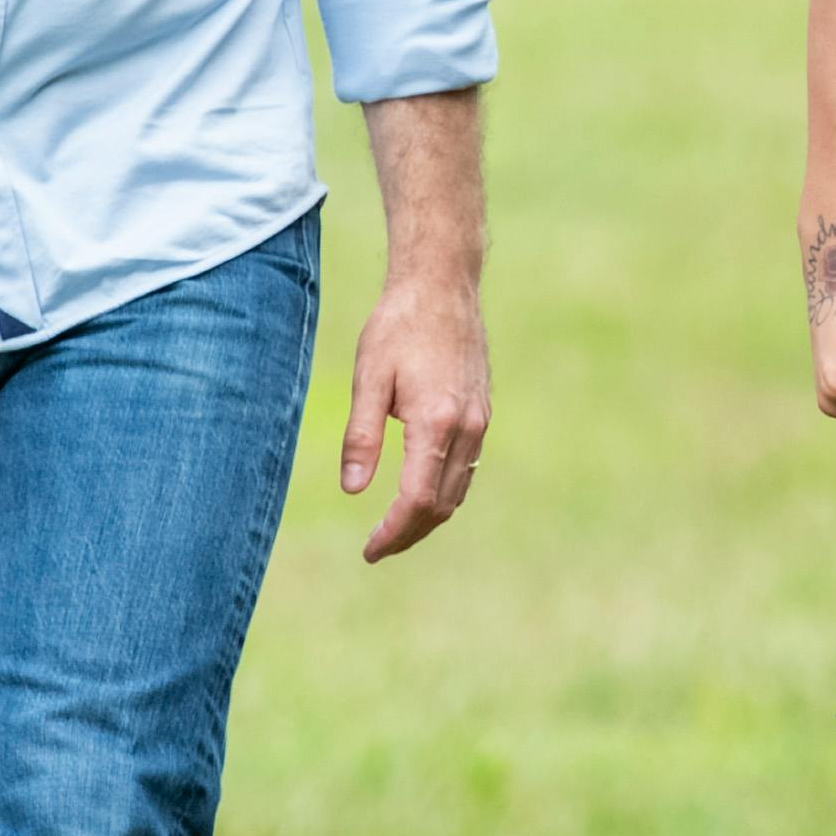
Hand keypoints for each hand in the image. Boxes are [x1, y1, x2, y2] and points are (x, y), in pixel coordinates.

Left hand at [342, 269, 487, 560]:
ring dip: (427, 518)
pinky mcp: (481, 414)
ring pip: (458, 491)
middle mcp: (466, 428)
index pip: (417, 500)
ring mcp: (479, 422)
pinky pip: (466, 470)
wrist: (443, 286)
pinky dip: (442, 493)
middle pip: (441, 506)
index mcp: (436, 422)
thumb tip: (353, 490)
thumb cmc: (399, 326)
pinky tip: (418, 492)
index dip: (392, 533)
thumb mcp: (369, 378)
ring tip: (393, 528)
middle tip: (375, 547)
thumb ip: (362, 436)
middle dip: (408, 534)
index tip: (369, 550)